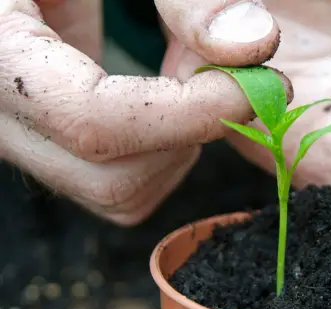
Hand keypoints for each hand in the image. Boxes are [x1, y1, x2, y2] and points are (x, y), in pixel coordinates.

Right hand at [0, 0, 286, 224]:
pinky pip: (117, 182)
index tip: (256, 85)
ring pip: (118, 193)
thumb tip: (254, 43)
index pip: (92, 120)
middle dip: (191, 136)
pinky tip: (176, 101)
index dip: (188, 114)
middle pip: (112, 179)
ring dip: (182, 149)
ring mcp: (22, 135)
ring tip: (201, 85)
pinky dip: (165, 153)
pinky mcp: (54, 140)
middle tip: (233, 80)